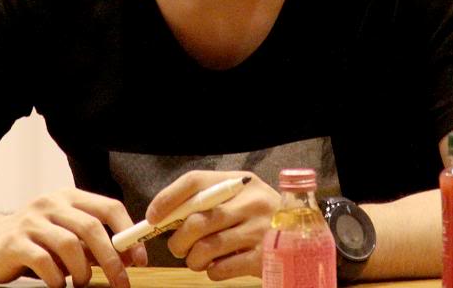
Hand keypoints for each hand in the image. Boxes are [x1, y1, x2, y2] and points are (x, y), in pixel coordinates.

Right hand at [0, 189, 147, 287]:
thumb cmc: (36, 241)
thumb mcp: (66, 235)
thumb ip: (92, 242)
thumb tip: (128, 256)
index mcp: (70, 197)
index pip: (109, 207)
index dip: (128, 232)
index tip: (139, 259)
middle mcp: (52, 204)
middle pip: (91, 227)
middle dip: (111, 259)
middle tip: (121, 282)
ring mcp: (32, 221)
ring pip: (69, 245)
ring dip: (82, 271)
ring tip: (81, 282)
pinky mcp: (14, 242)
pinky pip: (44, 262)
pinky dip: (57, 278)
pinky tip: (57, 283)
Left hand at [147, 170, 278, 279]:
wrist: (301, 240)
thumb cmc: (257, 218)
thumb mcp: (238, 199)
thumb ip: (206, 202)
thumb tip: (161, 217)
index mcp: (240, 182)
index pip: (195, 181)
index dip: (168, 198)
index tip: (152, 217)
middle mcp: (251, 201)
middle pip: (197, 220)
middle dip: (178, 239)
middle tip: (178, 247)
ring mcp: (258, 230)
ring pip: (205, 248)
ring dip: (193, 259)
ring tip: (199, 258)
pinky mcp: (262, 258)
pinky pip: (220, 269)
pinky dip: (211, 271)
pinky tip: (219, 265)